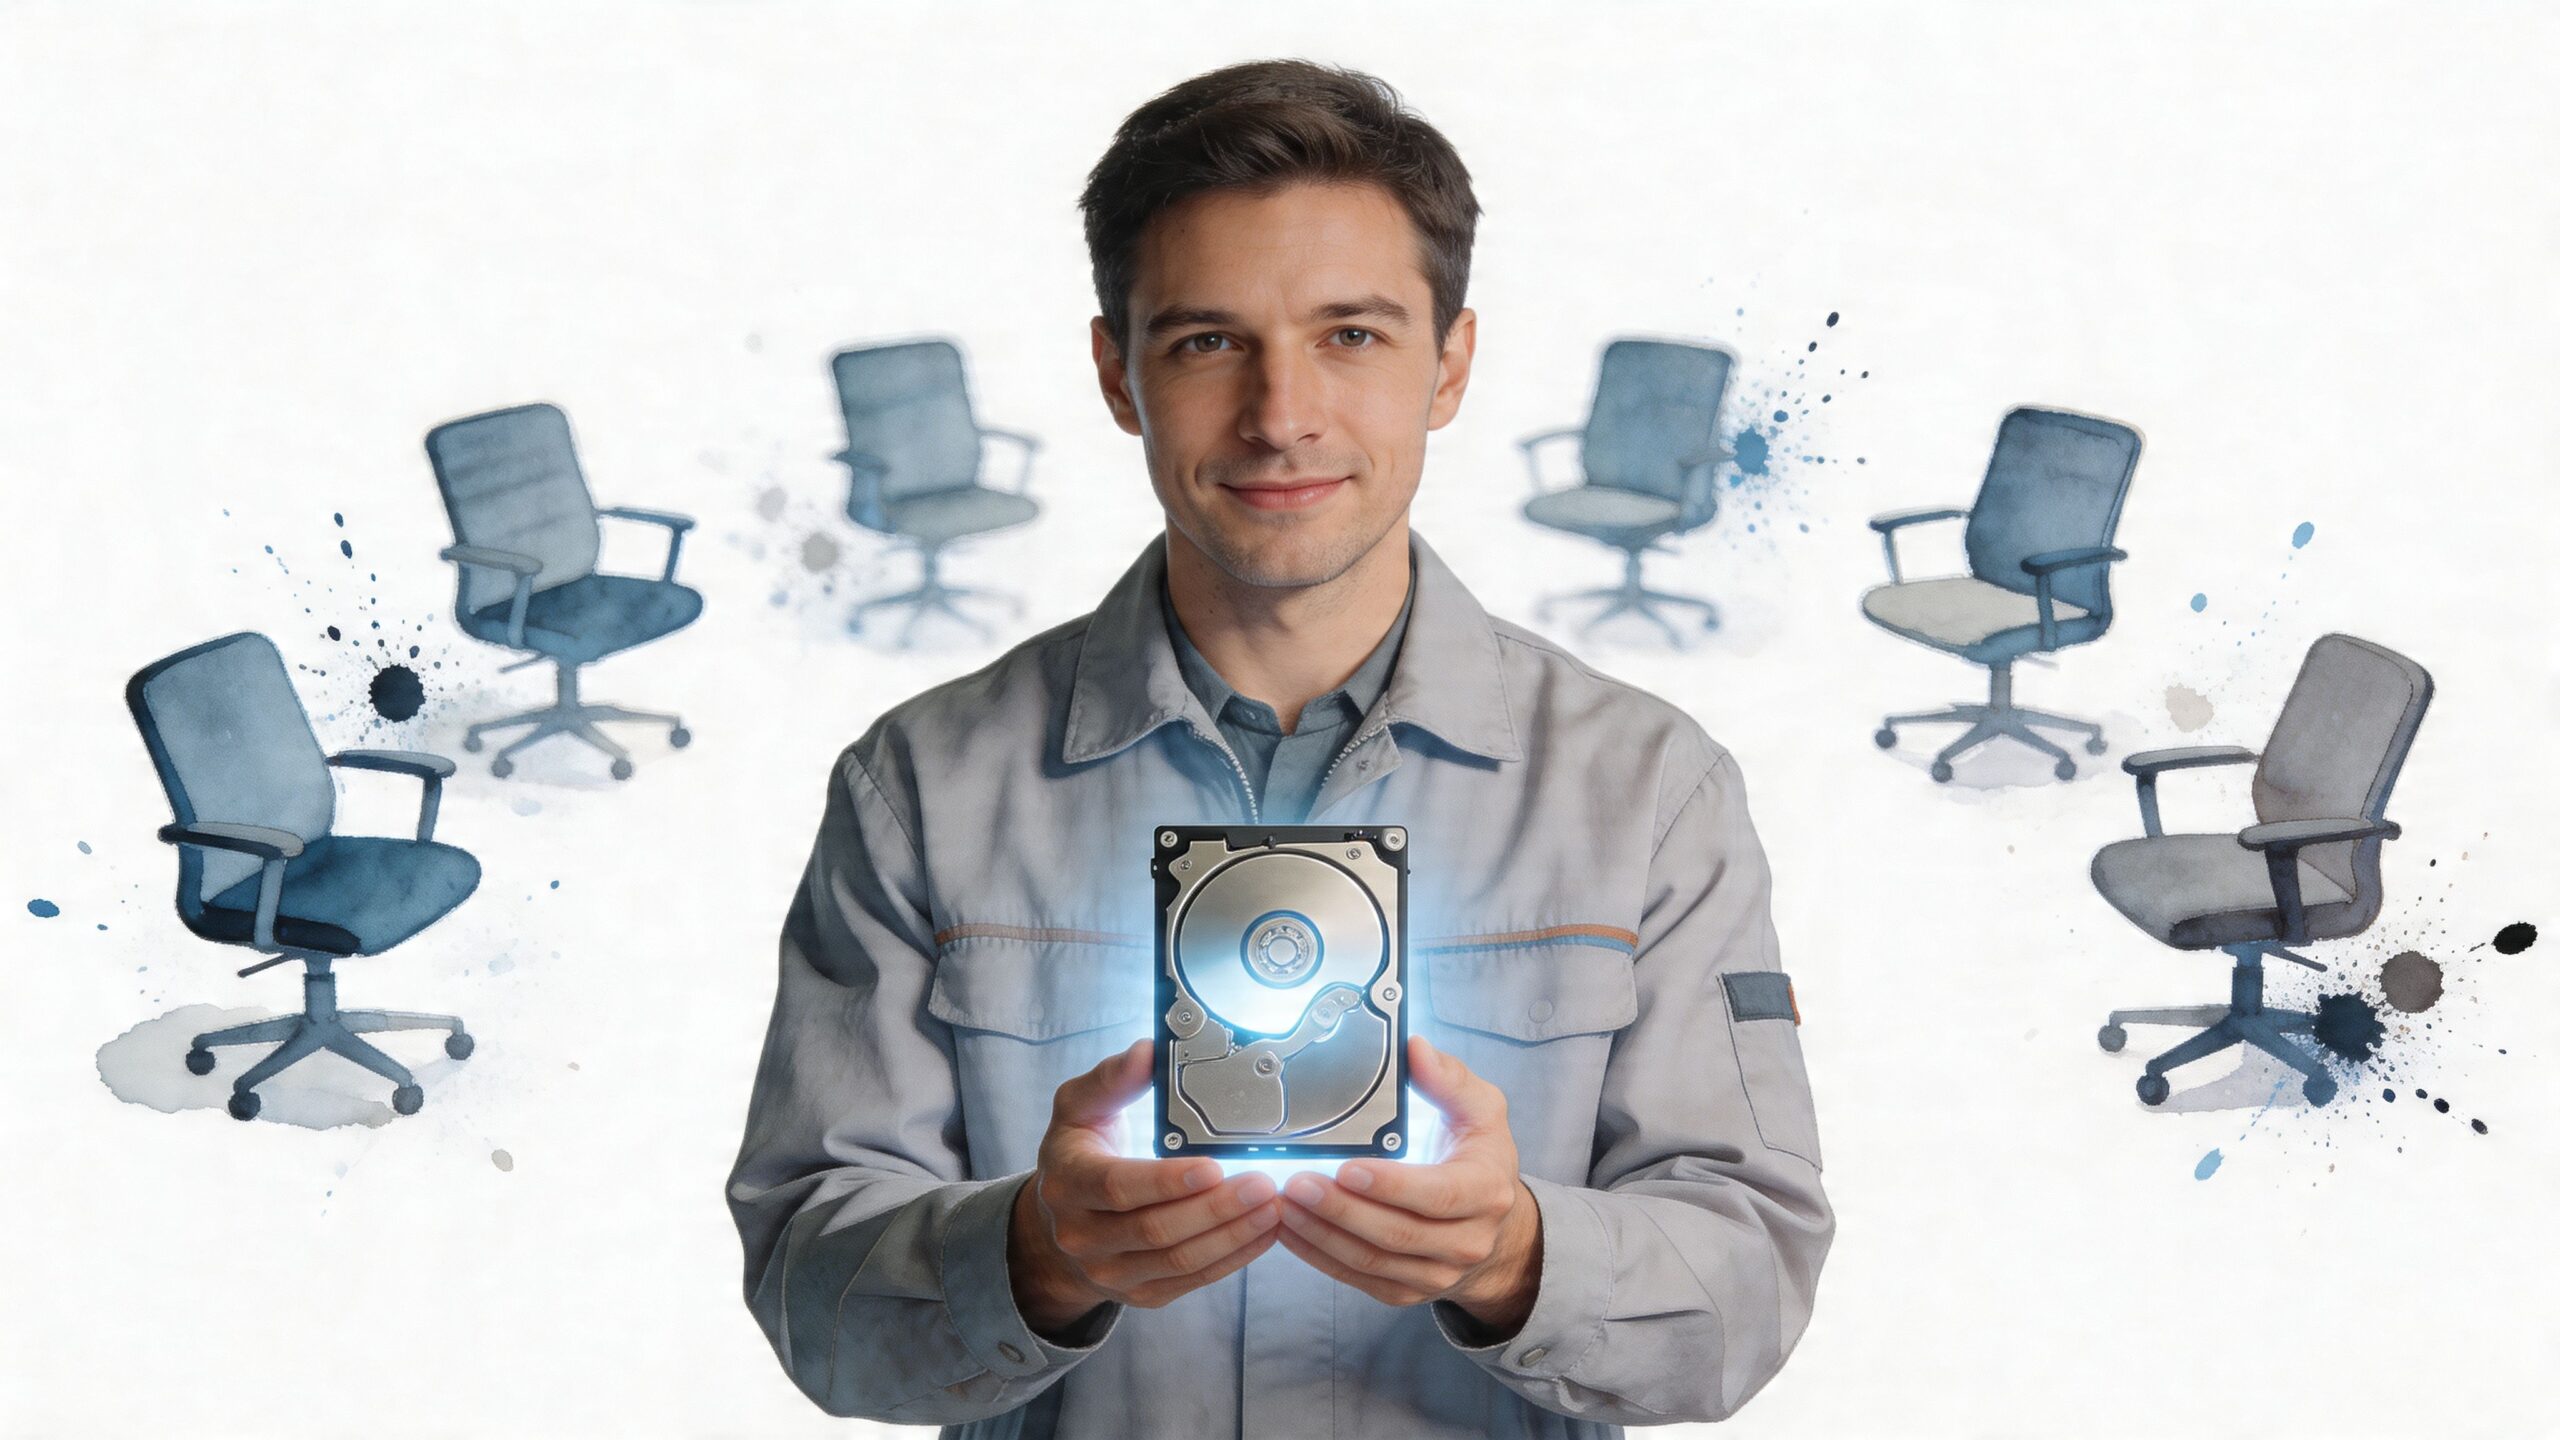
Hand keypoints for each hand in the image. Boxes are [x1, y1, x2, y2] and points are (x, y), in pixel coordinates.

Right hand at [1009, 1040, 1282, 1335]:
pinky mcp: (1140, 1293)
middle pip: (1157, 1229)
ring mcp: (1110, 1272)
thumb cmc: (1078, 1154)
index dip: (1168, 1181)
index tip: (1215, 1166)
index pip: (1118, 1187)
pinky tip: (1262, 1232)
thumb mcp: (1079, 1109)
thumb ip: (1112, 1078)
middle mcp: (1082, 1236)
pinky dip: (1233, 1258)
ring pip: (1179, 1261)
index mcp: (1068, 1184)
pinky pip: (1191, 1281)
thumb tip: (1149, 1050)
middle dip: (1216, 1209)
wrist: (1056, 1225)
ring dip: (1232, 1235)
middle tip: (1263, 1184)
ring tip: (1273, 1207)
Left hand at [1274, 1036, 1542, 1333]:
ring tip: (1283, 1202)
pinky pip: (1357, 1278)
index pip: (1437, 1195)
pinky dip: (1318, 1255)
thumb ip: (1449, 1078)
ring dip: (1321, 1234)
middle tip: (1297, 1182)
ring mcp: (1436, 1274)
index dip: (1390, 1186)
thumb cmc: (1479, 1157)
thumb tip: (1415, 1049)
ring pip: (1371, 1261)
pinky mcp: (1406, 1291)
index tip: (1346, 1167)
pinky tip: (1289, 1229)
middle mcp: (1467, 1241)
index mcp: (1486, 1191)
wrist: (1493, 1227)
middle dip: (1340, 1210)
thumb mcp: (1481, 1109)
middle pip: (1396, 1234)